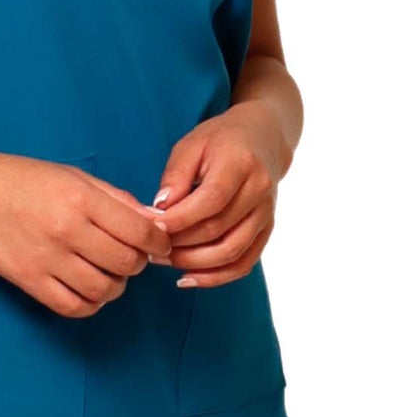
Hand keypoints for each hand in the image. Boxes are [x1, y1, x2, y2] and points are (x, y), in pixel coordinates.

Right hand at [0, 148, 168, 316]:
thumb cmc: (20, 179)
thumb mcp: (71, 176)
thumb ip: (115, 199)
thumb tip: (154, 222)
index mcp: (80, 198)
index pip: (140, 231)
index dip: (159, 242)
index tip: (158, 244)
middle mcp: (66, 229)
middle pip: (127, 263)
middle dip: (138, 263)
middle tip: (130, 255)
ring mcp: (46, 259)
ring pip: (104, 290)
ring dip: (116, 286)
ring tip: (108, 273)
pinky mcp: (28, 281)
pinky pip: (73, 307)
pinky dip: (90, 304)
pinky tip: (88, 290)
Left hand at [152, 111, 281, 286]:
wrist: (263, 139)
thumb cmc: (221, 140)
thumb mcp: (192, 145)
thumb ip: (175, 176)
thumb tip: (159, 210)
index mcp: (241, 164)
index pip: (211, 200)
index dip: (179, 219)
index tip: (152, 228)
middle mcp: (259, 191)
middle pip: (218, 229)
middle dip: (180, 244)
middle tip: (150, 248)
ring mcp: (266, 213)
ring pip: (231, 251)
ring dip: (194, 263)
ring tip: (164, 261)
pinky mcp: (266, 231)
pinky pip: (244, 264)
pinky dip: (216, 277)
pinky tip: (188, 277)